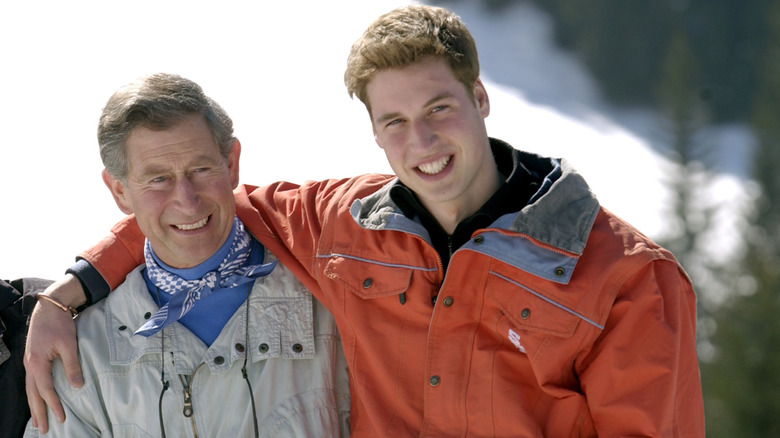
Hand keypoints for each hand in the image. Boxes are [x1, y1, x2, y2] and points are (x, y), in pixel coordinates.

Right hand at [24, 274, 85, 433]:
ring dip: (34, 405)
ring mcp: (29, 363)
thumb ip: (72, 365)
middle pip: (33, 394)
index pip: (46, 389)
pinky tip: (37, 400)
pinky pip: (31, 382)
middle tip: (44, 428)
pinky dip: (34, 394)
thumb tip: (77, 386)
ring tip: (37, 421)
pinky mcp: (32, 360)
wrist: (49, 308)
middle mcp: (30, 365)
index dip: (54, 404)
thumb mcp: (69, 344)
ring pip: (30, 389)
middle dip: (39, 412)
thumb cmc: (59, 324)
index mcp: (37, 363)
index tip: (61, 417)